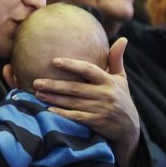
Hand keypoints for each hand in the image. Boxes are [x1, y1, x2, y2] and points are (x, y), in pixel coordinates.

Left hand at [32, 37, 139, 166]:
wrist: (129, 127)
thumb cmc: (121, 98)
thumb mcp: (121, 79)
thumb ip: (116, 59)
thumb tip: (122, 38)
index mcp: (108, 81)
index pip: (88, 70)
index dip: (71, 65)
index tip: (54, 61)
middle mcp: (104, 94)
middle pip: (75, 88)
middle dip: (54, 85)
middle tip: (36, 81)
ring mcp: (100, 109)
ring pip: (73, 102)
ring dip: (53, 98)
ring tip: (37, 93)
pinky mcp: (96, 122)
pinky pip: (76, 117)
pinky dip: (62, 113)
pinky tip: (48, 109)